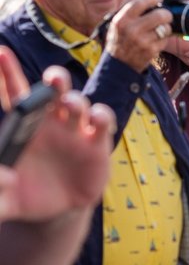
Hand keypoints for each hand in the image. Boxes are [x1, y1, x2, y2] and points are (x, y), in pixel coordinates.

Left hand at [0, 51, 113, 223]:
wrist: (58, 211)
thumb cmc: (26, 196)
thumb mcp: (5, 199)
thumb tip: (0, 177)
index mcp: (24, 127)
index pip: (14, 95)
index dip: (7, 74)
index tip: (1, 53)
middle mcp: (51, 122)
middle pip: (53, 92)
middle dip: (55, 81)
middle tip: (53, 78)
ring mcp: (75, 131)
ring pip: (78, 104)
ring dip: (76, 101)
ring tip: (71, 105)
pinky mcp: (97, 144)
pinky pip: (103, 123)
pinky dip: (102, 118)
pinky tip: (97, 121)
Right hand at [104, 0, 171, 72]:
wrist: (119, 65)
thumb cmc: (118, 40)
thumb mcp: (117, 22)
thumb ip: (126, 4)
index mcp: (121, 20)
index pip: (141, 2)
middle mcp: (131, 29)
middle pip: (160, 14)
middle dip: (166, 13)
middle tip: (165, 14)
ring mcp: (142, 41)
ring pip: (165, 27)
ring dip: (167, 27)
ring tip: (162, 27)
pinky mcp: (151, 51)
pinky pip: (166, 39)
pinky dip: (165, 38)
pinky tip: (158, 38)